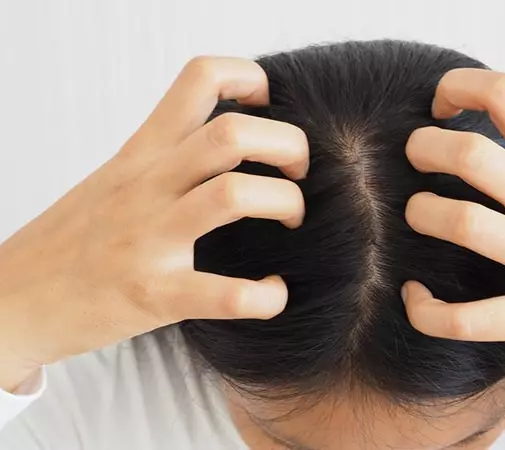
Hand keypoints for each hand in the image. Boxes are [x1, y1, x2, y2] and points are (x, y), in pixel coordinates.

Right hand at [0, 57, 308, 391]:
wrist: (9, 301)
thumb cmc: (72, 241)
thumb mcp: (114, 180)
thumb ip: (165, 159)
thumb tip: (225, 146)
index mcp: (142, 154)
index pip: (198, 80)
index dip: (248, 77)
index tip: (268, 105)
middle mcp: (147, 186)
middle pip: (232, 133)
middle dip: (288, 145)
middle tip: (297, 172)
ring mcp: (149, 239)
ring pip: (233, 195)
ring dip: (283, 203)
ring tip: (292, 219)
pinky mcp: (153, 295)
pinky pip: (225, 293)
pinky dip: (265, 295)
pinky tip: (273, 294)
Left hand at [401, 68, 504, 402]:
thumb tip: (482, 130)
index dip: (458, 87)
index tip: (440, 108)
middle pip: (470, 154)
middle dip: (423, 147)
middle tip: (416, 158)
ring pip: (460, 222)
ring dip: (420, 214)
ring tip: (419, 216)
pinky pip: (462, 318)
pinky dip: (424, 309)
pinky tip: (416, 295)